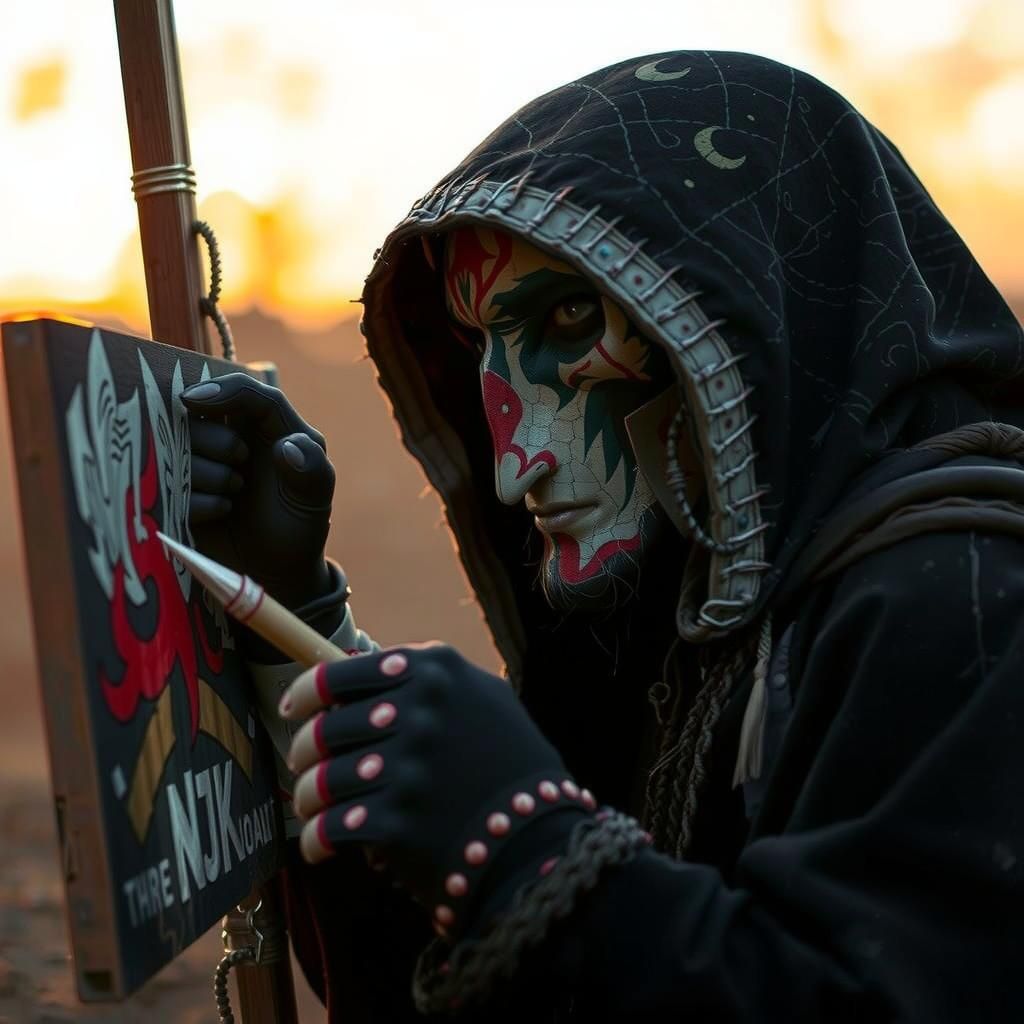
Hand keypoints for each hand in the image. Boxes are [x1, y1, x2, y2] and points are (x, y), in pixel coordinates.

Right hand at [181, 373, 334, 608]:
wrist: (275, 571)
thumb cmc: (299, 525)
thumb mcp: (314, 497)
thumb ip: (311, 469)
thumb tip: (286, 447)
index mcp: (271, 425)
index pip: (246, 391)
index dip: (220, 390)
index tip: (192, 401)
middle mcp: (234, 434)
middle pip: (202, 411)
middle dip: (215, 441)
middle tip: (239, 468)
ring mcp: (204, 461)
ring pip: (181, 444)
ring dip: (207, 474)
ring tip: (233, 496)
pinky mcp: (182, 490)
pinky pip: (172, 482)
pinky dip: (195, 499)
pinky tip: (220, 513)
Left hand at [279, 644, 597, 934]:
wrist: (540, 831)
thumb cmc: (509, 759)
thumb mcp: (480, 695)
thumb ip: (425, 677)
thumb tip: (356, 666)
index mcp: (433, 670)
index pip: (339, 673)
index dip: (307, 692)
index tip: (295, 707)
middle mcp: (418, 711)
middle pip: (324, 729)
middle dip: (305, 752)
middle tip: (305, 765)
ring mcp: (408, 765)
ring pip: (319, 780)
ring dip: (308, 798)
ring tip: (312, 808)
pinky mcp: (398, 820)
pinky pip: (330, 828)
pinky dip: (318, 840)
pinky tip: (321, 846)